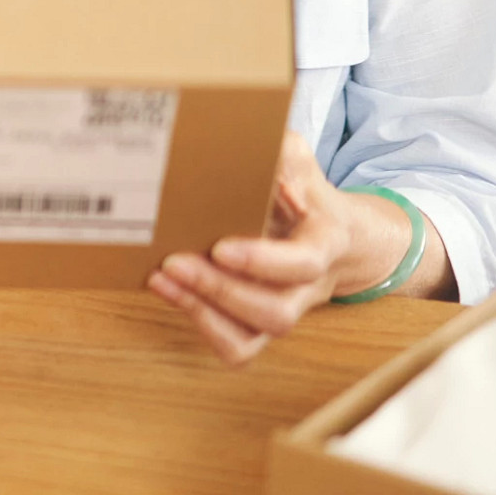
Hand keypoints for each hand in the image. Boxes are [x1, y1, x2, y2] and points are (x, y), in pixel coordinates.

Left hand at [145, 131, 447, 365]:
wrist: (332, 235)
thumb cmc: (305, 191)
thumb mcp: (297, 159)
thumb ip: (279, 153)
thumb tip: (247, 146)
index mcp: (325, 243)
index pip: (304, 263)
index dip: (263, 262)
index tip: (221, 247)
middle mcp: (308, 287)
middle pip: (276, 312)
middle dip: (222, 291)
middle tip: (175, 262)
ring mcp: (285, 310)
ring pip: (253, 337)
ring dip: (203, 313)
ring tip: (163, 280)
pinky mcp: (260, 325)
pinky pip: (239, 348)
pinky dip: (203, 327)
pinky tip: (169, 292)